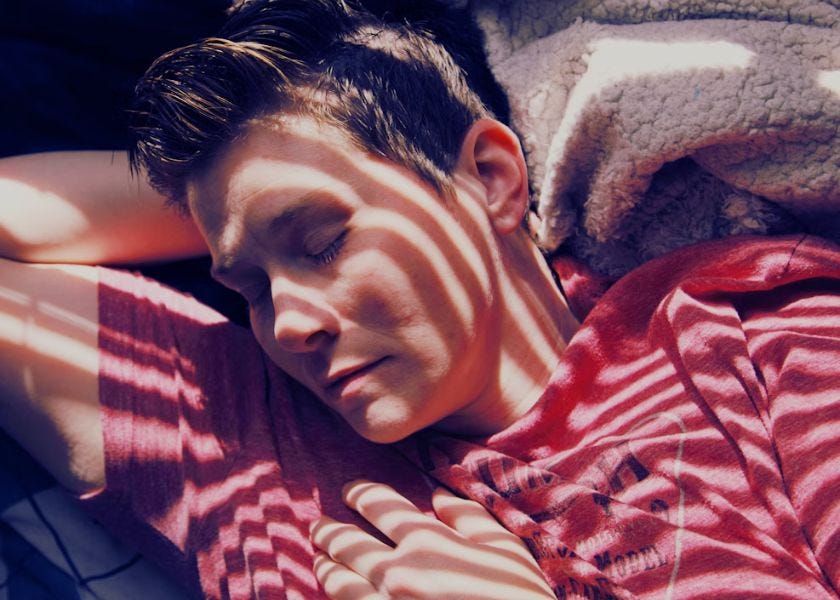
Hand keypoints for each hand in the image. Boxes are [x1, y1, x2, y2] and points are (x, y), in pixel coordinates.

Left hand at [310, 480, 554, 598]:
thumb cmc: (520, 598)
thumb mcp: (506, 549)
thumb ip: (470, 518)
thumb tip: (438, 495)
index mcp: (427, 540)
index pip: (378, 504)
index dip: (359, 493)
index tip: (349, 491)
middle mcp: (398, 570)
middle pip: (347, 542)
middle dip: (329, 531)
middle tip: (319, 526)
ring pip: (337, 580)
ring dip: (325, 566)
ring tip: (320, 560)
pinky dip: (335, 598)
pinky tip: (334, 594)